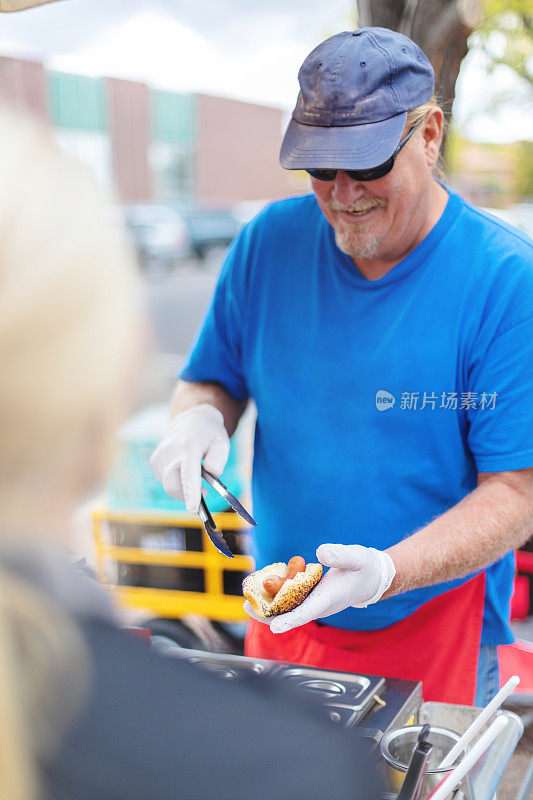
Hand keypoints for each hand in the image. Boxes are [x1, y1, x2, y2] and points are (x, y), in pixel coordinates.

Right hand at [150, 404, 229, 512]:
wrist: (191, 421)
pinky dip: (175, 481)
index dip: (190, 493)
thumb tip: (213, 472)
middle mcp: (171, 451)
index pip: (188, 474)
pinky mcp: (155, 460)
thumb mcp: (222, 443)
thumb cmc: (209, 435)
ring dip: (182, 487)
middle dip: (186, 496)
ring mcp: (160, 455)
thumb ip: (219, 458)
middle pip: (173, 485)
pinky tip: (183, 469)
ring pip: (168, 485)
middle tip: (204, 492)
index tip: (192, 509)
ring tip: (196, 474)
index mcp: (189, 447)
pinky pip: (164, 480)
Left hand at [244, 544, 395, 633]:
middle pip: (291, 615)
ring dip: (269, 607)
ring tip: (247, 601)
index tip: (273, 627)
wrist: (374, 578)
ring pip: (289, 609)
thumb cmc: (366, 568)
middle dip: (268, 614)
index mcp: (330, 598)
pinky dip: (277, 598)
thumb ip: (341, 555)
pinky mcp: (313, 597)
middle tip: (246, 607)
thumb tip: (320, 552)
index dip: (289, 620)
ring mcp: (316, 602)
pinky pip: (292, 602)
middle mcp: (320, 605)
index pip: (307, 612)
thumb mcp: (358, 557)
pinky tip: (264, 590)